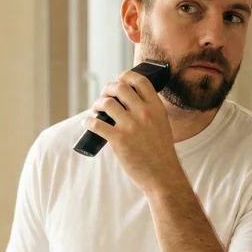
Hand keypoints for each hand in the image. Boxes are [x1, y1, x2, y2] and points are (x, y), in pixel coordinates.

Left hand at [84, 70, 183, 194]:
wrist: (162, 175)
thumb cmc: (161, 153)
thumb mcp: (162, 125)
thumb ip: (150, 111)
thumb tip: (129, 101)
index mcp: (157, 108)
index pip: (141, 81)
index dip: (127, 75)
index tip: (119, 77)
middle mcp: (144, 113)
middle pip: (120, 88)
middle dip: (108, 89)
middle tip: (104, 95)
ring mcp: (131, 126)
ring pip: (106, 103)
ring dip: (97, 104)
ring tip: (96, 109)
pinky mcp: (118, 140)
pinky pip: (97, 123)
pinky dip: (89, 121)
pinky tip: (89, 122)